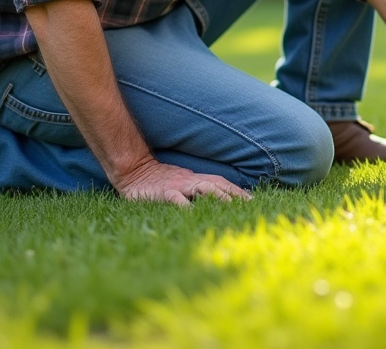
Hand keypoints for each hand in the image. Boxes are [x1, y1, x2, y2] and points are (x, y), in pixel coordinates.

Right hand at [113, 156, 251, 205]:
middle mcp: (190, 181)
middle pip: (218, 184)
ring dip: (219, 197)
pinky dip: (186, 206)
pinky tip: (194, 214)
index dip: (237, 190)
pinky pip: (176, 200)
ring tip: (231, 206)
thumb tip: (214, 198)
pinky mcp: (163, 194)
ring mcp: (177, 186)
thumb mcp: (181, 183)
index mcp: (195, 179)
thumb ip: (195, 189)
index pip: (221, 182)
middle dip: (234, 194)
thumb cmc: (158, 181)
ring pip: (202, 188)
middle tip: (250, 206)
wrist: (132, 171)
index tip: (252, 200)